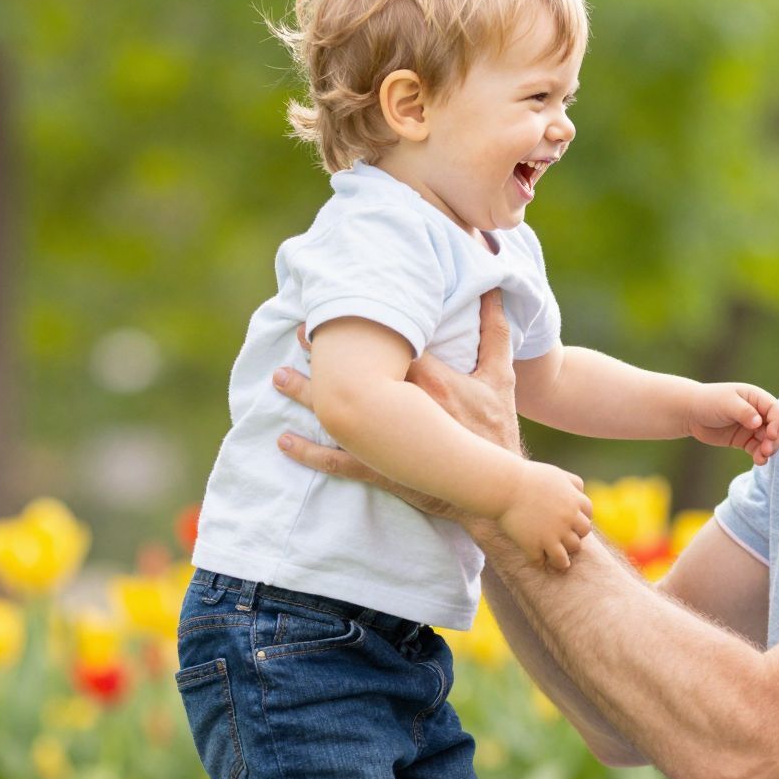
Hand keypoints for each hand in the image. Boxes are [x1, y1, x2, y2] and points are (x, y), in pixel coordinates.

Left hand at [274, 288, 523, 525]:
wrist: (494, 487)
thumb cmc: (497, 430)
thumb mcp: (500, 378)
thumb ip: (495, 334)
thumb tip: (494, 291)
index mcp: (431, 381)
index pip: (388, 346)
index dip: (360, 325)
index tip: (335, 305)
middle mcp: (402, 409)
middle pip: (354, 375)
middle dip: (324, 354)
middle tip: (299, 332)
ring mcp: (387, 443)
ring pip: (337, 415)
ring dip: (305, 395)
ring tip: (278, 376)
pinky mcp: (381, 470)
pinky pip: (337, 462)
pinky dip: (309, 453)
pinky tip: (284, 441)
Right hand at [498, 460, 593, 570]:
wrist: (505, 486)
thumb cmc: (528, 477)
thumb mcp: (556, 474)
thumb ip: (572, 483)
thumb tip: (580, 493)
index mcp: (574, 502)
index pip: (587, 516)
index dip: (579, 520)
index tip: (570, 523)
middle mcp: (567, 520)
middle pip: (581, 536)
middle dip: (574, 537)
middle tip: (563, 539)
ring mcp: (551, 535)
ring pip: (565, 556)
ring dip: (561, 557)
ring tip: (555, 558)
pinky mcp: (534, 545)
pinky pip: (541, 562)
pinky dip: (540, 562)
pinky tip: (536, 559)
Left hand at [688, 382, 778, 464]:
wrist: (690, 413)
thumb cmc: (708, 402)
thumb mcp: (726, 404)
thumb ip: (744, 412)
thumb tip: (759, 423)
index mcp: (755, 398)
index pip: (774, 410)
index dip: (776, 422)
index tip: (771, 435)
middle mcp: (757, 412)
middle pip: (775, 426)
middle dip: (774, 439)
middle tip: (767, 450)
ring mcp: (752, 427)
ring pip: (768, 440)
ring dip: (769, 449)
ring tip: (762, 458)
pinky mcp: (744, 440)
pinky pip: (757, 449)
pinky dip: (760, 455)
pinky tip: (759, 461)